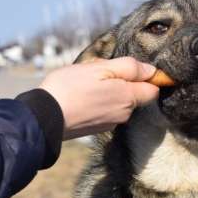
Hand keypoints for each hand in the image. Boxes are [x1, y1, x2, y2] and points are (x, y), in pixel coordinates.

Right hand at [39, 57, 158, 138]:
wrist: (45, 118)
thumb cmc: (71, 87)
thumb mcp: (100, 68)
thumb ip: (129, 68)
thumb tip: (151, 71)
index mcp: (128, 97)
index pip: (153, 90)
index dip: (147, 78)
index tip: (132, 69)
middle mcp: (124, 114)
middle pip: (135, 96)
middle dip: (124, 83)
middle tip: (100, 73)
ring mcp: (111, 123)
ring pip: (120, 103)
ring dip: (110, 92)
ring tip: (87, 85)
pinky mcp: (98, 129)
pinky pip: (106, 111)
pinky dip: (99, 103)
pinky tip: (82, 97)